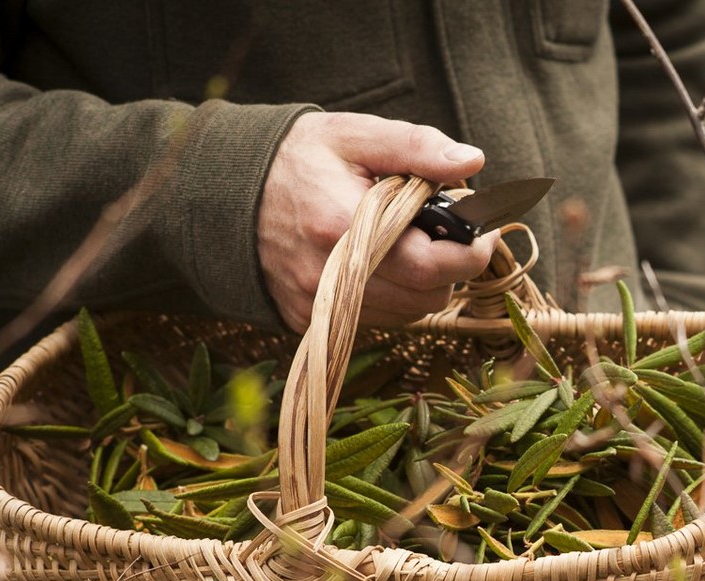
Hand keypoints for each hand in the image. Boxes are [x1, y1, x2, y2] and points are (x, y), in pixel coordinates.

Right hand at [258, 112, 496, 331]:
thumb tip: (473, 162)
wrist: (221, 190)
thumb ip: (415, 147)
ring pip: (408, 315)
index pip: (431, 264)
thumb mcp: (353, 135)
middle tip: (444, 231)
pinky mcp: (309, 319)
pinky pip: (377, 321)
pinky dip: (393, 296)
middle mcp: (330, 275)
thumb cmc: (295, 158)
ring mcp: (318, 302)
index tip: (484, 231)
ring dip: (423, 284)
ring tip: (408, 243)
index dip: (470, 252)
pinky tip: (380, 263)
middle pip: (426, 297)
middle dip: (450, 266)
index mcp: (342, 225)